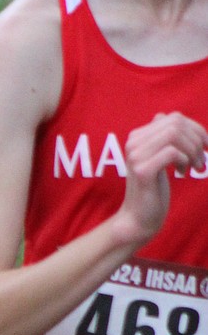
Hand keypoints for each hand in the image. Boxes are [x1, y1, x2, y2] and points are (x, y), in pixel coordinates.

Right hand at [117, 112, 207, 245]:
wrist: (138, 218)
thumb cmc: (152, 189)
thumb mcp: (159, 159)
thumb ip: (161, 138)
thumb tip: (165, 117)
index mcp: (137, 137)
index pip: (173, 118)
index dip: (196, 129)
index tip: (205, 146)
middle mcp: (133, 142)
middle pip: (176, 123)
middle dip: (197, 139)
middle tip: (200, 160)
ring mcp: (136, 156)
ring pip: (175, 134)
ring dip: (192, 150)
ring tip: (195, 167)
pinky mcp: (143, 170)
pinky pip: (173, 152)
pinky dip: (184, 161)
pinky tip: (182, 172)